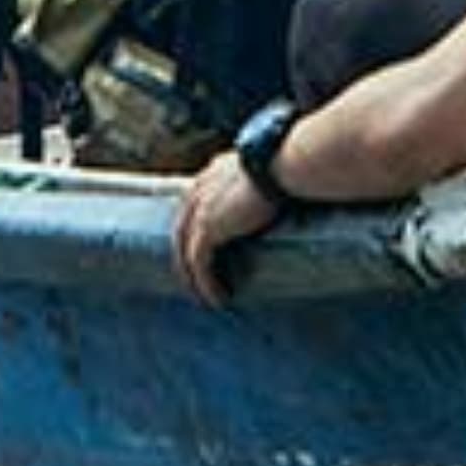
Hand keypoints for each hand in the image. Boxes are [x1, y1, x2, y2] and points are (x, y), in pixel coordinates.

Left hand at [171, 151, 281, 308]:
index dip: (193, 232)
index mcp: (210, 175)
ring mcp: (199, 211)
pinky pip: (198, 263)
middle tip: (197, 284)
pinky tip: (217, 299)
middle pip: (181, 233)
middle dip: (185, 261)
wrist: (280, 167)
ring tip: (206, 299)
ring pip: (185, 253)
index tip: (203, 253)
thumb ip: (257, 182)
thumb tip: (276, 191)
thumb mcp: (263, 172)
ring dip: (193, 280)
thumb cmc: (284, 165)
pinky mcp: (207, 229)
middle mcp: (198, 191)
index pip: (192, 208)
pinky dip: (205, 284)